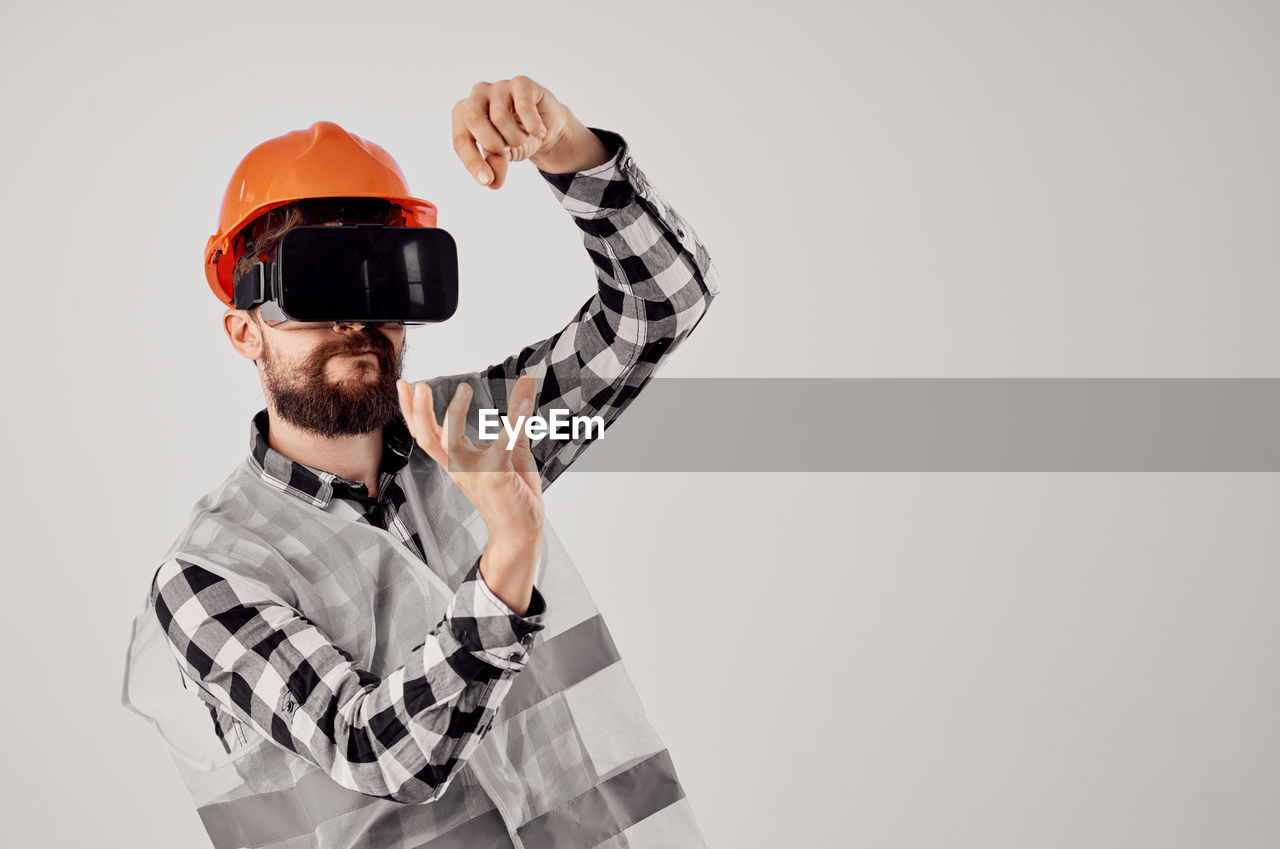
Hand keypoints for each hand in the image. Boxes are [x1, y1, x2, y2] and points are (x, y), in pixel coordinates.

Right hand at [396, 375, 543, 544]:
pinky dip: (514, 422)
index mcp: (456, 460)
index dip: (410, 410)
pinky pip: (502, 445)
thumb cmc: (512, 491)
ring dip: (454, 414)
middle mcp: (459, 466)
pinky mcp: (497, 476)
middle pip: (426, 438)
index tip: (403, 385)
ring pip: (451, 443)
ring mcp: (475, 473)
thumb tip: (527, 379)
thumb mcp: (512, 444)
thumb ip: (516, 413)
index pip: (425, 433)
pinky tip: (524, 404)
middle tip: (419, 385)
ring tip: (463, 388)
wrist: (520, 531)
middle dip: (418, 412)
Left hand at [452, 75, 576, 188]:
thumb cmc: (516, 138)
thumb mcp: (503, 156)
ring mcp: (499, 86)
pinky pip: (524, 107)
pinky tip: (538, 131)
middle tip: (506, 151)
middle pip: (473, 119)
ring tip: (524, 138)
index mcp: (464, 113)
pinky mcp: (521, 83)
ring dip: (516, 138)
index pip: (461, 138)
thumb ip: (495, 165)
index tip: (486, 180)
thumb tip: (491, 182)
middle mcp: (477, 95)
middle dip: (491, 143)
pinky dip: (533, 126)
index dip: (473, 161)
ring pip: (500, 116)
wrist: (545, 127)